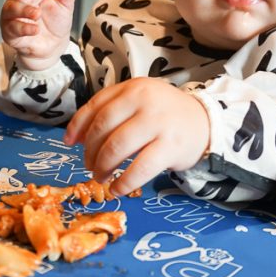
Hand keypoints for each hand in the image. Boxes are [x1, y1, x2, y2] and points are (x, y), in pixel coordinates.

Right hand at [0, 0, 77, 70]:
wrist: (53, 47)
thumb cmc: (55, 23)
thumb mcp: (65, 6)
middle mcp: (21, 0)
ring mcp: (13, 16)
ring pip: (11, 8)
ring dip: (24, 10)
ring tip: (37, 14)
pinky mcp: (10, 32)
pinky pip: (13, 27)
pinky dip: (24, 28)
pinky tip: (35, 29)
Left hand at [63, 78, 209, 195]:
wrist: (206, 123)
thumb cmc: (164, 115)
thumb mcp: (138, 102)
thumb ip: (109, 112)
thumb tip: (74, 137)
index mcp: (133, 88)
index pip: (95, 106)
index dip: (77, 127)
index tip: (69, 143)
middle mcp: (144, 101)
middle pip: (103, 129)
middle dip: (90, 152)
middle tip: (90, 166)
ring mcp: (158, 123)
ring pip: (117, 148)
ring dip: (103, 167)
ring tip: (101, 177)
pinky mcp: (170, 147)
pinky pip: (139, 169)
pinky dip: (124, 182)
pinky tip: (118, 189)